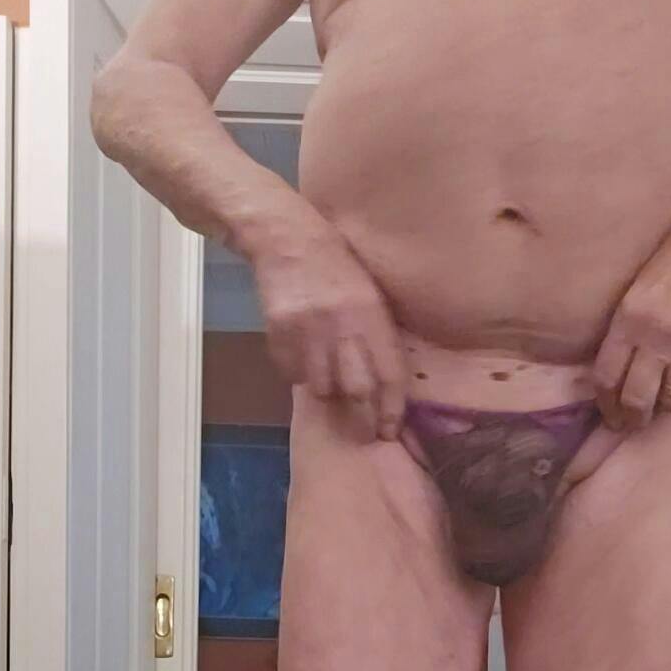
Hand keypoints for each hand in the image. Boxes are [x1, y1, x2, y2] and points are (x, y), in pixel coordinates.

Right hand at [248, 220, 406, 440]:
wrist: (287, 237)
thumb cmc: (339, 267)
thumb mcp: (371, 294)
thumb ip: (379, 336)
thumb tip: (388, 387)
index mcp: (371, 313)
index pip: (389, 373)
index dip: (391, 408)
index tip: (390, 430)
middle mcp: (341, 323)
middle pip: (356, 389)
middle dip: (362, 417)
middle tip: (364, 433)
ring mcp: (307, 328)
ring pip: (321, 387)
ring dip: (327, 393)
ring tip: (329, 385)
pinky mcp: (279, 331)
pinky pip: (291, 372)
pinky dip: (298, 374)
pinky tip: (303, 359)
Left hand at [593, 182, 670, 430]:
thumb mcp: (640, 286)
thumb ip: (629, 327)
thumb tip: (620, 368)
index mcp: (630, 318)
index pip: (607, 376)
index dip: (606, 403)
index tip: (609, 413)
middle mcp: (656, 337)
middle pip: (637, 399)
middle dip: (633, 418)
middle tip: (632, 424)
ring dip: (667, 404)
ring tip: (665, 402)